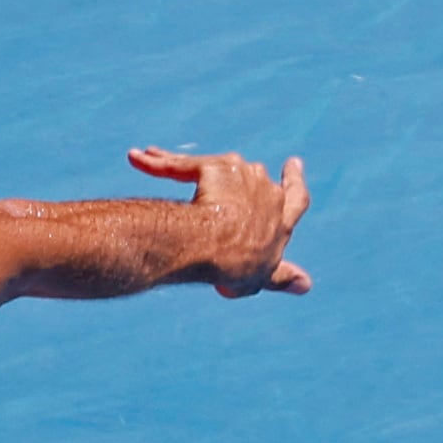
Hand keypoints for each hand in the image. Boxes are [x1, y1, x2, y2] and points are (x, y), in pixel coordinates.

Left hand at [128, 146, 312, 297]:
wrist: (217, 244)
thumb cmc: (238, 265)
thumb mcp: (262, 276)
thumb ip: (282, 277)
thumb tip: (306, 285)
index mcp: (282, 217)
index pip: (295, 198)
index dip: (294, 182)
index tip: (293, 165)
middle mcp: (266, 188)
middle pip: (256, 177)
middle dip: (245, 175)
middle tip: (236, 163)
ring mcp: (241, 173)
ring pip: (215, 169)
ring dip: (191, 171)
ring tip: (154, 163)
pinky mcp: (214, 166)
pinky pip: (179, 165)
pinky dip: (157, 161)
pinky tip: (136, 157)